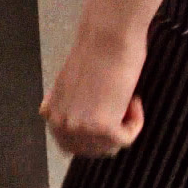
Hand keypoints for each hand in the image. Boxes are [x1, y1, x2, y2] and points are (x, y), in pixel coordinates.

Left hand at [41, 26, 147, 156]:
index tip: (110, 116)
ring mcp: (80, 128)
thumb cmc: (97, 51)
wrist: (107, 37)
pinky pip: (126, 139)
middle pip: (92, 151)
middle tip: (122, 109)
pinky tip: (133, 100)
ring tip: (127, 98)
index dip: (95, 135)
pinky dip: (136, 121)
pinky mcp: (103, 127)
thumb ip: (73, 107)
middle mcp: (61, 124)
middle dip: (111, 133)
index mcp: (51, 114)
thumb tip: (88, 119)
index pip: (71, 145)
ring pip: (110, 147)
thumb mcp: (73, 86)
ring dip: (124, 126)